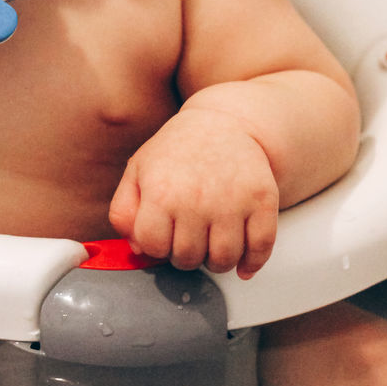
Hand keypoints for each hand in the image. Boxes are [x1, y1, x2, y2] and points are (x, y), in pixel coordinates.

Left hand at [108, 107, 278, 279]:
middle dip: (185, 254)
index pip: (153, 246)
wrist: (223, 122)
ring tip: (212, 242)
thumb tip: (138, 249)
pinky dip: (252, 263)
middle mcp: (196, 199)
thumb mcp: (138, 170)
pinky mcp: (262, 200)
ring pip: (223, 260)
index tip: (164, 235)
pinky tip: (242, 260)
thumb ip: (124, 211)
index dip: (156, 246)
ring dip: (216, 260)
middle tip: (188, 235)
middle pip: (188, 258)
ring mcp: (232, 201)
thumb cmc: (178, 150)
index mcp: (161, 191)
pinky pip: (260, 249)